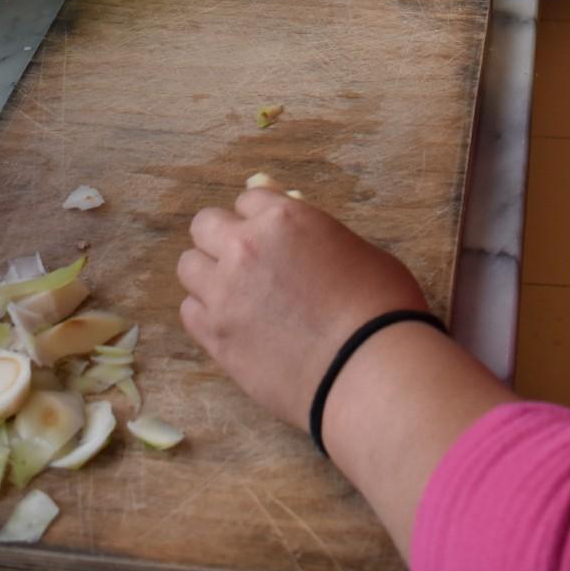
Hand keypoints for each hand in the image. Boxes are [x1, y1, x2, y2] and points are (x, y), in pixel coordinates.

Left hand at [178, 188, 428, 430]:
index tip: (270, 236)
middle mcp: (245, 247)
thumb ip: (318, 240)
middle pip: (205, 225)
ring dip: (209, 274)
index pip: (248, 199)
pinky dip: (206, 313)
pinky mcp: (215, 337)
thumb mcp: (356, 250)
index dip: (260, 218)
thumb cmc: (380, 307)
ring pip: (189, 267)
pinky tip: (232, 324)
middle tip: (246, 262)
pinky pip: (190, 311)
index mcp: (283, 218)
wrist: (366, 371)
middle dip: (223, 237)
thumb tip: (303, 246)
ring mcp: (224, 293)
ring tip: (235, 295)